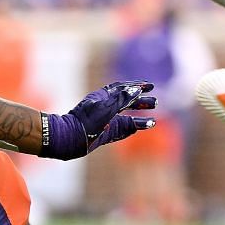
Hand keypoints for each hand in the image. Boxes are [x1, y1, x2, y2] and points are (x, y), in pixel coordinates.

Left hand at [38, 80, 156, 158]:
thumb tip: (136, 89)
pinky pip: (121, 130)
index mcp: (103, 98)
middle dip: (141, 102)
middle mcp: (105, 108)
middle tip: (155, 102)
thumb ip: (121, 99)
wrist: (68, 139)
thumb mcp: (105, 107)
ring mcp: (105, 122)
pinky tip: (140, 129)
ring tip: (154, 121)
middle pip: (126, 103)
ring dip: (140, 117)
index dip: (136, 86)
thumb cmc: (85, 121)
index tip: (150, 86)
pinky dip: (132, 128)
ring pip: (126, 117)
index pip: (122, 89)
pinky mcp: (105, 134)